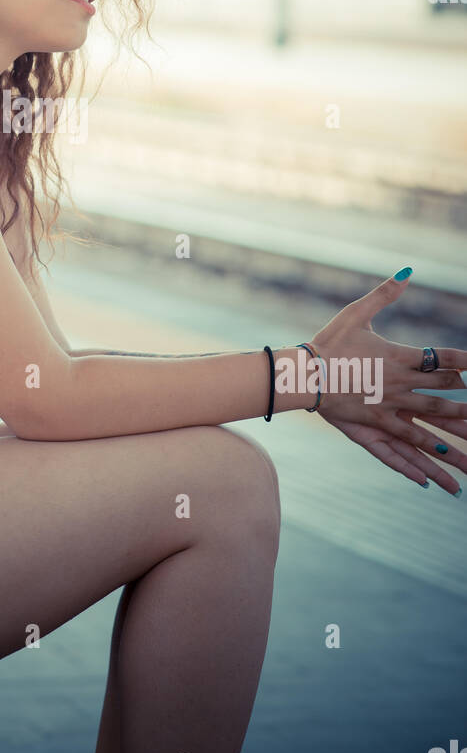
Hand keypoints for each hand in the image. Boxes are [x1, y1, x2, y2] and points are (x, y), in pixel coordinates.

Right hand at [308, 271, 466, 494]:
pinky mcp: (373, 427)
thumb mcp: (356, 313)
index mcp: (398, 358)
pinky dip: (414, 465)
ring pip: (429, 432)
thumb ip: (384, 294)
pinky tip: (428, 481)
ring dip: (453, 446)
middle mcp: (399, 386)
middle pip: (443, 398)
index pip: (441, 360)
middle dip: (466, 407)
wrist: (302, 373)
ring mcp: (387, 410)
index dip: (463, 362)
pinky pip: (398, 450)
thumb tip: (406, 271)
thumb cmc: (328, 342)